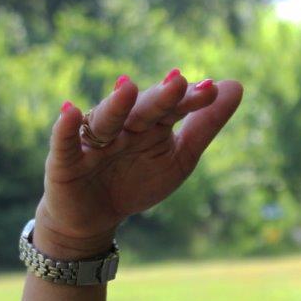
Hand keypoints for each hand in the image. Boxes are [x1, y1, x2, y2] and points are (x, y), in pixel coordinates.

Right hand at [34, 70, 242, 258]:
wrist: (95, 219)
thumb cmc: (138, 181)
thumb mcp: (179, 157)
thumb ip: (205, 126)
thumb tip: (236, 84)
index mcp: (151, 124)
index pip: (172, 108)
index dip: (190, 100)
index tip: (212, 89)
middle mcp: (123, 126)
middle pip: (142, 110)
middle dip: (160, 98)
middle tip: (178, 81)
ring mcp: (94, 141)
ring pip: (106, 120)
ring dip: (116, 104)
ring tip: (128, 87)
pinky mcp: (64, 160)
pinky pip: (65, 142)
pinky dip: (65, 128)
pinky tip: (70, 111)